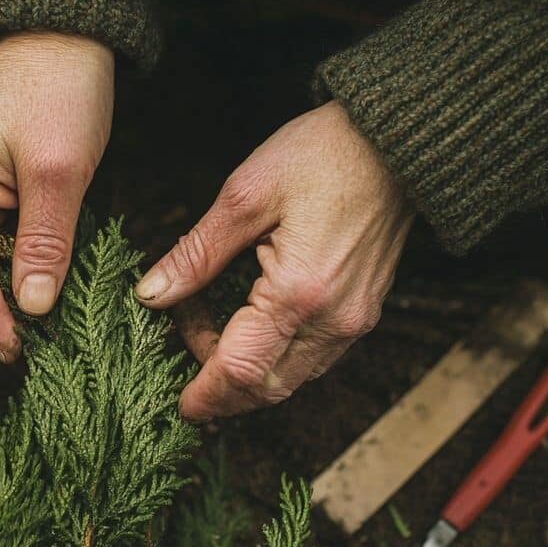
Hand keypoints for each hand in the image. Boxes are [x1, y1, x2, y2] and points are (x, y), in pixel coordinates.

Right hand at [0, 32, 113, 362]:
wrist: (62, 37)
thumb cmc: (58, 92)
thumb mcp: (58, 174)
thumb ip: (45, 244)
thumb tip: (35, 309)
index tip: (20, 358)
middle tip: (34, 357)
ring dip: (7, 294)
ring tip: (40, 334)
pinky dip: (15, 266)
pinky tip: (38, 290)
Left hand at [135, 101, 413, 420]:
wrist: (395, 141)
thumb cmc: (322, 155)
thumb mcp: (244, 196)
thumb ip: (196, 255)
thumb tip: (152, 295)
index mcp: (300, 293)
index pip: (242, 370)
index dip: (205, 393)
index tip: (179, 405)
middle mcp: (334, 319)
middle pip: (268, 387)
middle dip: (220, 387)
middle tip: (183, 349)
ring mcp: (355, 321)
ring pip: (291, 378)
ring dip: (245, 371)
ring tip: (207, 328)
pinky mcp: (363, 313)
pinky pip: (312, 358)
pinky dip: (273, 357)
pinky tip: (245, 326)